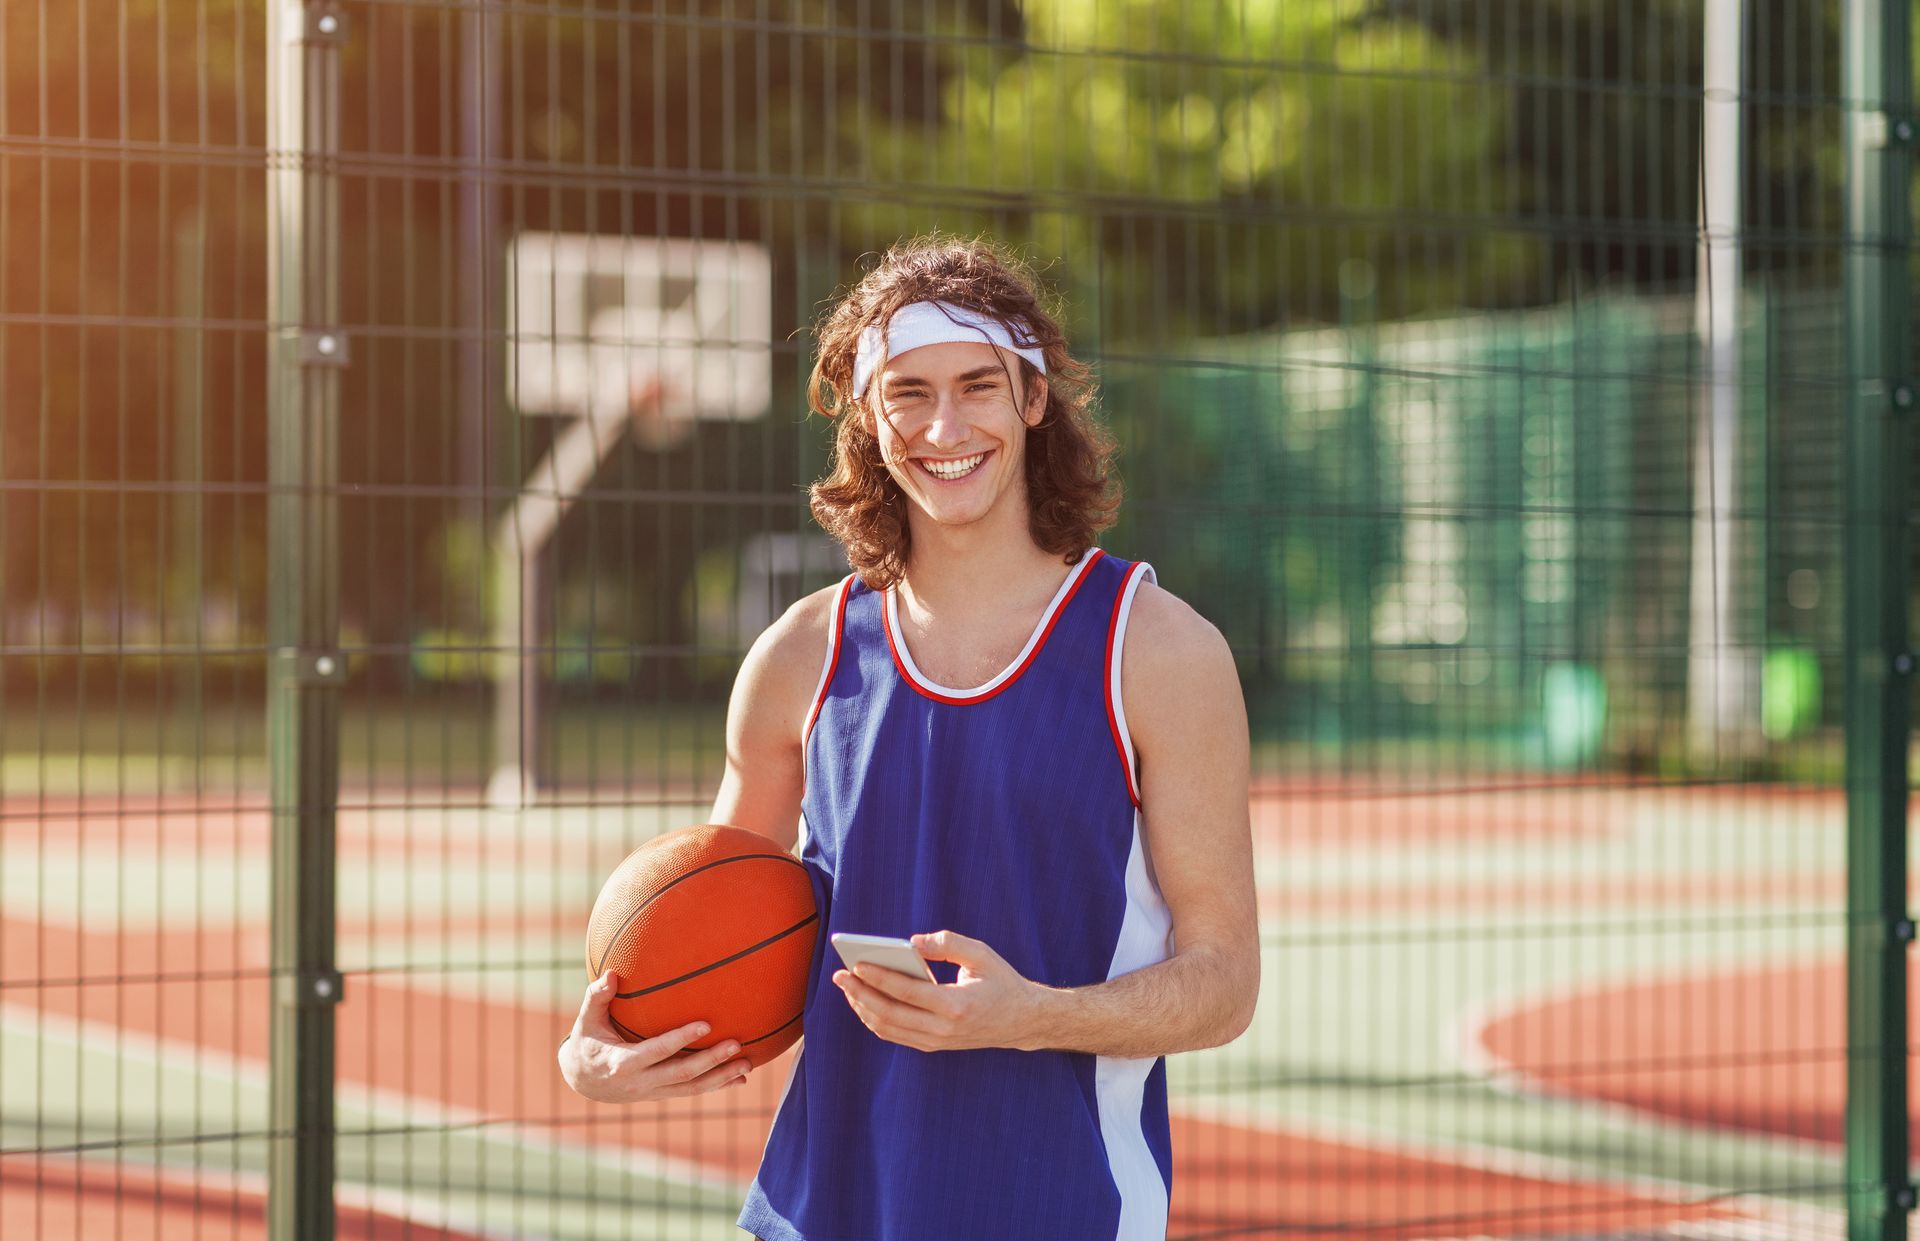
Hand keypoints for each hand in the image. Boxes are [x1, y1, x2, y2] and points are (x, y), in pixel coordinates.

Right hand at [557, 971, 751, 1102]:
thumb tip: (612, 973)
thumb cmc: (587, 1042)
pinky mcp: (662, 1094)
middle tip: (736, 1043)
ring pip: (692, 1088)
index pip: (657, 1051)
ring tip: (748, 1064)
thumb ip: (597, 996)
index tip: (705, 1024)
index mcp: (622, 1063)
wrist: (583, 1081)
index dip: (681, 1039)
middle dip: (711, 1060)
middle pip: (682, 1074)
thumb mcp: (586, 1020)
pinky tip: (740, 1079)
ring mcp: (654, 1091)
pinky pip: (693, 1091)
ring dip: (721, 1077)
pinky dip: (717, 1086)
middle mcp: (641, 1082)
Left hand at [831, 930, 1045, 1052]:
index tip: (856, 963)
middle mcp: (943, 1029)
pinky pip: (895, 1035)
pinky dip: (875, 1019)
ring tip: (848, 986)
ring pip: (888, 1029)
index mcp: (956, 1005)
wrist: (1021, 1021)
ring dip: (863, 1008)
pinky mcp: (933, 1046)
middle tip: (840, 974)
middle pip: (890, 1014)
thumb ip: (947, 944)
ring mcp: (937, 1042)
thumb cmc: (1001, 982)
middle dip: (860, 994)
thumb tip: (912, 942)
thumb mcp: (981, 955)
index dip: (879, 977)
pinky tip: (865, 1000)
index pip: (907, 992)